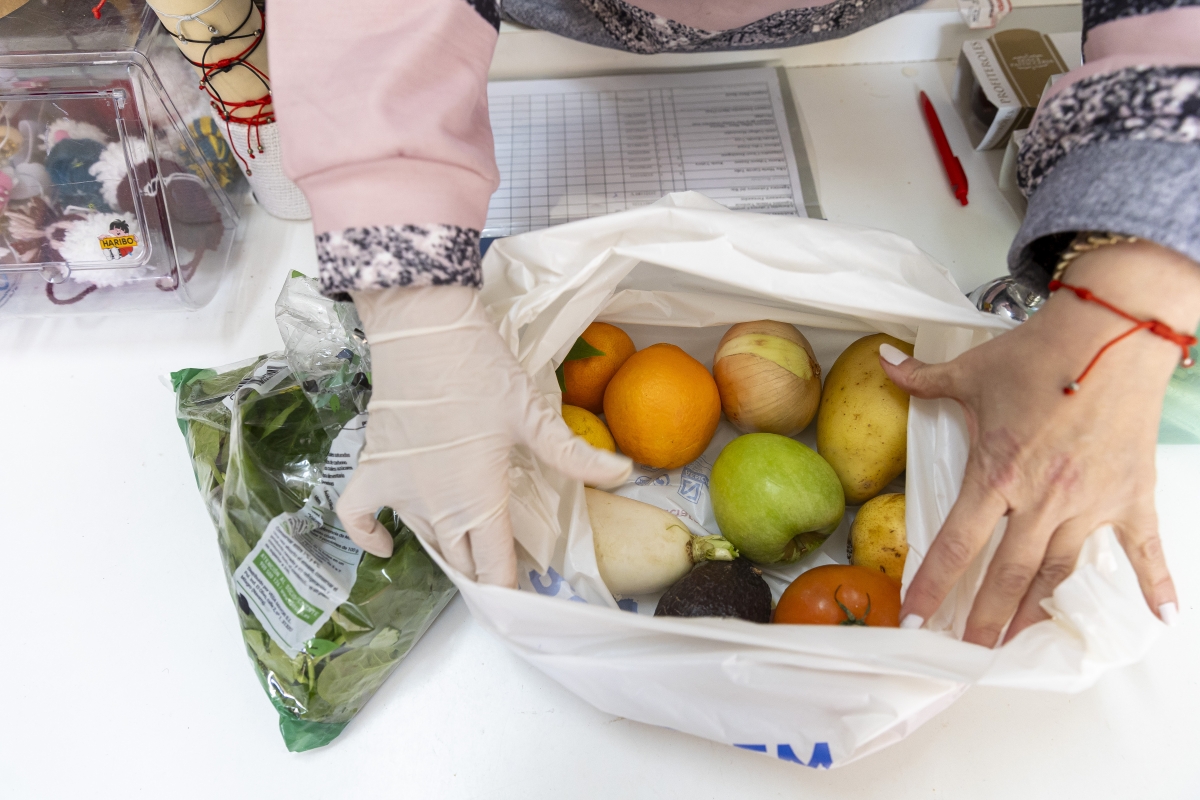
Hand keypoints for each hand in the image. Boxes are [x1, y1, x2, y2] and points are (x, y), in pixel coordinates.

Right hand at [336, 286, 631, 586]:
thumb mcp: (534, 415)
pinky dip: (369, 538)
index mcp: (478, 500)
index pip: (494, 568)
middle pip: (462, 562)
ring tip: (471, 554)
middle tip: (506, 569)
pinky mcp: (373, 470)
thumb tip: (627, 472)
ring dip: (448, 553)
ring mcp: (400, 491)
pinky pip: (358, 518)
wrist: (423, 330)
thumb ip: (576, 454)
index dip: (510, 589)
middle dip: (485, 573)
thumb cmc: (481, 371)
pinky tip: (386, 545)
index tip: (525, 597)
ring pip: (425, 542)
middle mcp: (437, 507)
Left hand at [880, 241, 1199, 646]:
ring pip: (1060, 572)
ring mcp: (1090, 503)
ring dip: (1038, 611)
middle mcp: (1043, 498)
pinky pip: (1143, 549)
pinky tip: (1161, 617)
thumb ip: (924, 379)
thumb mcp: (972, 370)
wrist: (1112, 332)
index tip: (916, 618)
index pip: (956, 543)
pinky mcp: (1131, 496)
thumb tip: (883, 362)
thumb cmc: (1041, 352)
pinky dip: (1154, 583)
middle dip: (984, 618)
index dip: (933, 584)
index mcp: (998, 473)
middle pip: (1007, 573)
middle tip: (967, 652)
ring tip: (1020, 645)